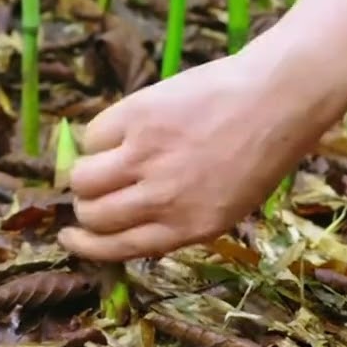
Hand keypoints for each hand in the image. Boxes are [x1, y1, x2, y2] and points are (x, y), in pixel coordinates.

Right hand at [57, 46, 330, 260]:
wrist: (277, 98)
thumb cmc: (258, 151)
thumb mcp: (226, 205)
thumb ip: (177, 219)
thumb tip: (123, 221)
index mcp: (187, 227)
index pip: (116, 249)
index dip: (84, 246)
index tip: (69, 238)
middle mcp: (162, 198)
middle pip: (93, 215)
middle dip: (83, 208)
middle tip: (87, 194)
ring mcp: (146, 156)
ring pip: (82, 178)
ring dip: (82, 174)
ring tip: (99, 161)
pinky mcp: (136, 117)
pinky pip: (93, 135)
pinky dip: (99, 136)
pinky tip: (120, 129)